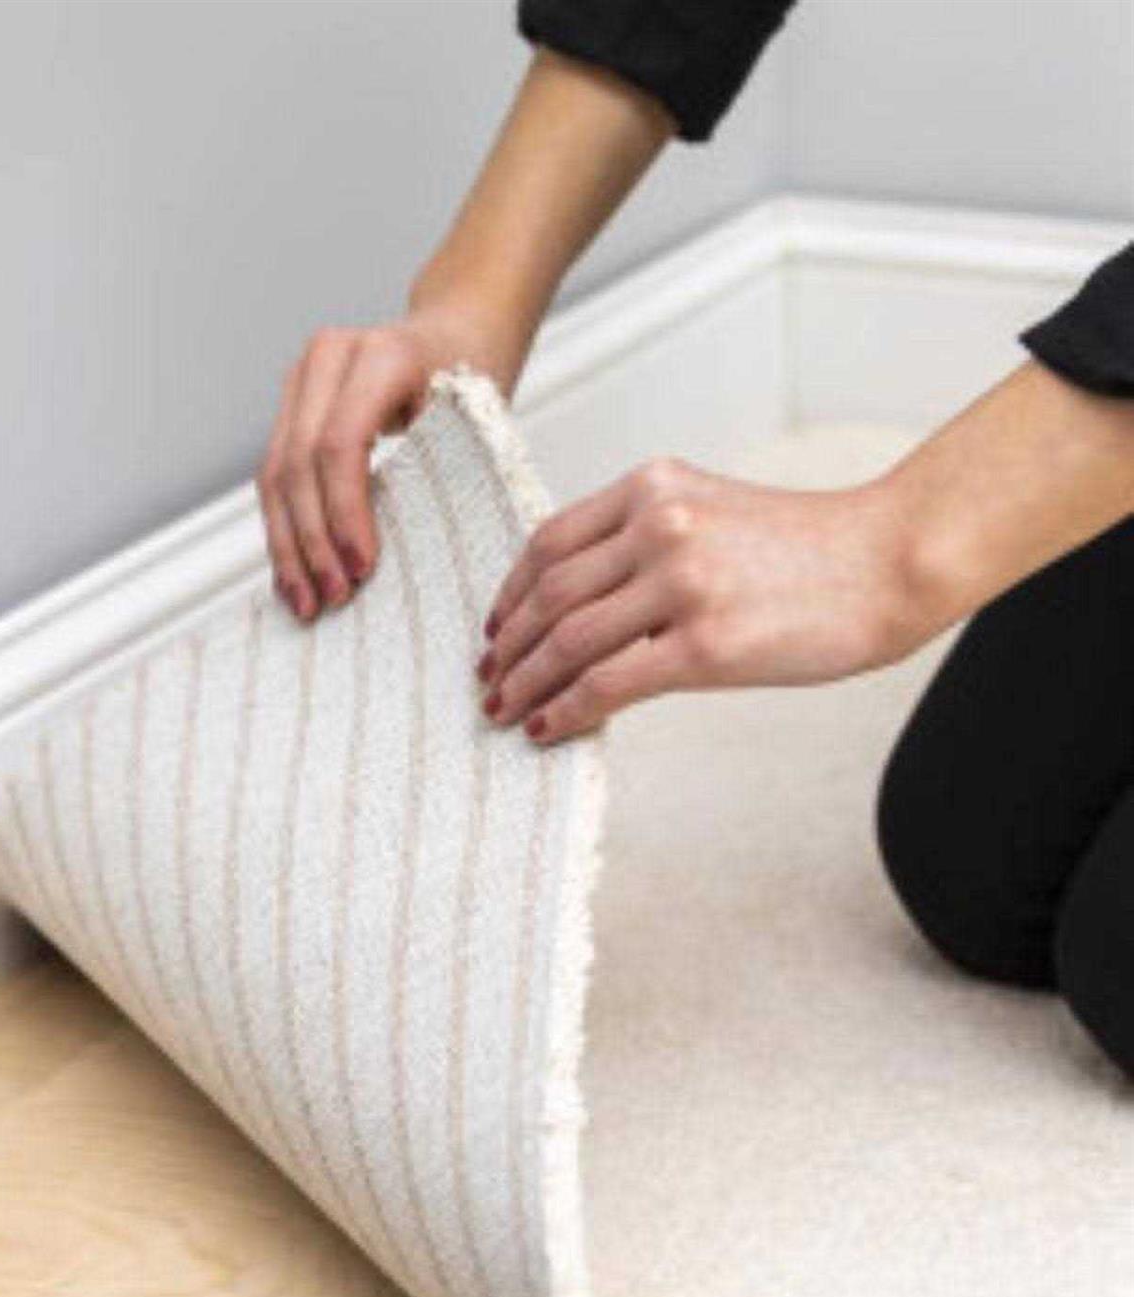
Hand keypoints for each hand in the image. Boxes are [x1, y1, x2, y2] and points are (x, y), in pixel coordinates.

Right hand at [258, 306, 519, 621]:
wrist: (455, 329)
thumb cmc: (473, 375)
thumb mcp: (474, 416)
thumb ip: (439, 470)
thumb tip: (409, 561)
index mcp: (381, 354)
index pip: (340, 444)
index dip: (344, 513)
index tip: (362, 569)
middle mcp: (329, 358)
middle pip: (299, 463)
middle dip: (313, 540)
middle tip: (333, 597)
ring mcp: (301, 379)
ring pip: (275, 473)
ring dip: (288, 545)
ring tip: (306, 601)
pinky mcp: (290, 407)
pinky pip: (276, 476)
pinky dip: (285, 529)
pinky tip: (294, 575)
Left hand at [477, 458, 926, 743]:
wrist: (889, 562)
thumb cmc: (804, 548)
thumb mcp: (710, 511)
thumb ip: (643, 536)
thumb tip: (579, 601)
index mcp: (651, 488)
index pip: (548, 544)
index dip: (508, 595)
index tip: (493, 631)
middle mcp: (657, 526)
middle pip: (548, 597)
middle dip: (507, 648)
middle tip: (487, 682)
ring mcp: (681, 584)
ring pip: (567, 643)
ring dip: (525, 684)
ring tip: (503, 711)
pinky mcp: (705, 645)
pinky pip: (607, 684)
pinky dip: (565, 710)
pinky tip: (547, 728)